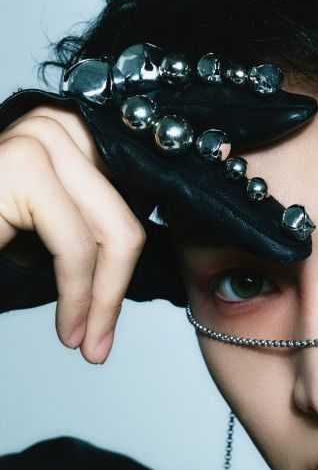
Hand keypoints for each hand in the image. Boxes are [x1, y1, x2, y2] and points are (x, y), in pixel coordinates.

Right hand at [0, 102, 145, 362]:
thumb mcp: (48, 234)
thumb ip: (91, 235)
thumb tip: (140, 264)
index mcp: (76, 135)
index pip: (137, 202)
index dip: (135, 261)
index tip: (123, 314)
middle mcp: (62, 124)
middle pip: (126, 221)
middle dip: (115, 292)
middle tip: (100, 345)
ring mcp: (42, 138)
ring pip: (113, 234)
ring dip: (100, 301)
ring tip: (84, 341)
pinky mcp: (24, 165)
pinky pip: (76, 246)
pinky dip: (80, 296)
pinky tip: (69, 328)